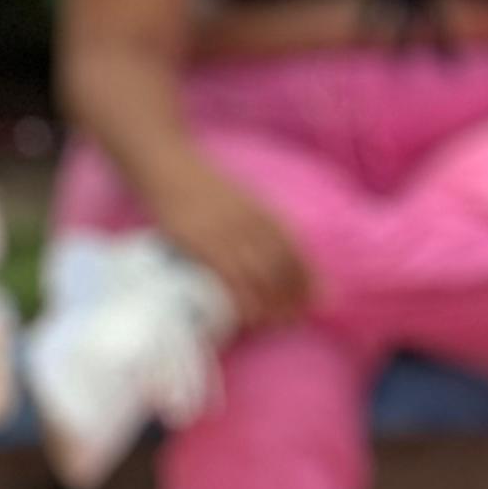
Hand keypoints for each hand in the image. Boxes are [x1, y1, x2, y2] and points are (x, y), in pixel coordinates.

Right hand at [146, 161, 313, 332]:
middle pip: (282, 265)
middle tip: (299, 318)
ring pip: (259, 273)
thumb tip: (275, 252)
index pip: (295, 250)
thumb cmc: (203, 187)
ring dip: (273, 301)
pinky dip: (243, 297)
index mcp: (264, 213)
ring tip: (279, 323)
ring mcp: (226, 233)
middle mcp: (252, 223)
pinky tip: (250, 315)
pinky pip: (228, 274)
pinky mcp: (200, 242)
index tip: (319, 298)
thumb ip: (258, 224)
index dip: (309, 276)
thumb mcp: (241, 201)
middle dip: (294, 294)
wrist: (168, 166)